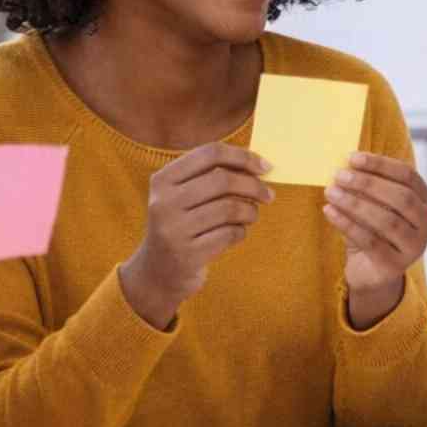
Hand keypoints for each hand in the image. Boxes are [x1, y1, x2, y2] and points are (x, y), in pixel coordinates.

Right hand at [120, 144, 272, 328]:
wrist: (157, 273)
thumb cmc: (182, 226)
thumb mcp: (183, 197)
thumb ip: (212, 177)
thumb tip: (259, 166)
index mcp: (163, 179)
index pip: (210, 153)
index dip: (243, 157)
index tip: (265, 167)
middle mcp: (164, 202)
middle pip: (222, 180)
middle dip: (253, 186)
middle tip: (268, 195)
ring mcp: (174, 230)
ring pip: (229, 208)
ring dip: (250, 211)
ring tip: (251, 216)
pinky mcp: (187, 255)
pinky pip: (229, 234)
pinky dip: (241, 232)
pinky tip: (237, 233)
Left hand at [324, 153, 426, 327]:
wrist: (371, 272)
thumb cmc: (373, 230)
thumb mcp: (375, 204)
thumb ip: (369, 187)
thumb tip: (347, 167)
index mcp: (426, 201)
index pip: (407, 175)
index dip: (380, 165)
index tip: (352, 157)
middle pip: (401, 197)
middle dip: (368, 183)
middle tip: (339, 175)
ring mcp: (415, 247)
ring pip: (387, 220)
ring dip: (355, 203)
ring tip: (331, 192)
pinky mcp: (395, 266)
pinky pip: (370, 241)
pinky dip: (347, 224)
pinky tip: (330, 211)